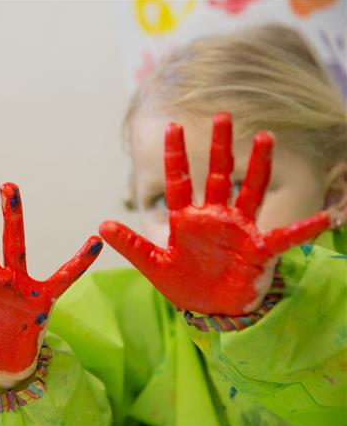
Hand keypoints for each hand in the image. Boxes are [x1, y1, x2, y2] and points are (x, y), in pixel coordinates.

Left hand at [100, 112, 330, 314]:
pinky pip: (283, 237)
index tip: (172, 127)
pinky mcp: (258, 250)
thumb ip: (131, 245)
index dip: (176, 156)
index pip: (180, 182)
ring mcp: (239, 230)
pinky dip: (303, 230)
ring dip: (258, 166)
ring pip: (250, 191)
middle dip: (220, 147)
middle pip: (218, 175)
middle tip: (223, 115)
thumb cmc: (185, 283)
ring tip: (266, 138)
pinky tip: (325, 219)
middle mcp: (215, 217)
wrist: (210, 309)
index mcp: (188, 219)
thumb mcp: (153, 265)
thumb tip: (102, 225)